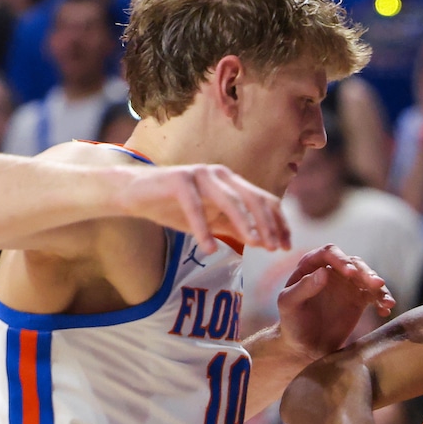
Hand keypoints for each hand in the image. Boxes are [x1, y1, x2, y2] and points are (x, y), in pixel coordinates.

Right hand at [116, 164, 289, 253]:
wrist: (135, 194)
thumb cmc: (175, 207)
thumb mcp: (211, 221)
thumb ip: (235, 228)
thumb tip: (264, 242)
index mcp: (232, 183)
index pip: (265, 201)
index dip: (279, 224)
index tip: (286, 247)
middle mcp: (220, 175)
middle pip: (253, 199)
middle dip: (267, 225)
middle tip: (274, 249)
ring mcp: (200, 174)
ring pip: (230, 200)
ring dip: (244, 224)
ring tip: (253, 245)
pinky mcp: (178, 179)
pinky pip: (195, 206)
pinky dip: (203, 228)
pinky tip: (208, 248)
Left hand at [277, 244, 394, 361]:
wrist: (304, 347)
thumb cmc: (291, 323)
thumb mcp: (289, 305)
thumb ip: (303, 288)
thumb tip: (324, 271)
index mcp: (311, 265)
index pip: (329, 253)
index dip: (341, 260)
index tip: (351, 273)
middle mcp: (332, 270)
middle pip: (354, 263)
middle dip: (367, 273)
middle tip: (377, 284)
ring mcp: (347, 284)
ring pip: (368, 277)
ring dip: (379, 287)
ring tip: (387, 301)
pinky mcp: (359, 300)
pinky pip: (374, 295)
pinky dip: (382, 301)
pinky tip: (385, 310)